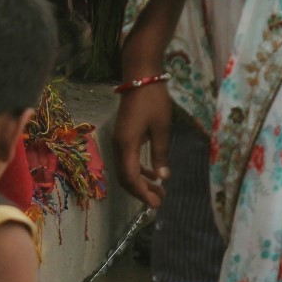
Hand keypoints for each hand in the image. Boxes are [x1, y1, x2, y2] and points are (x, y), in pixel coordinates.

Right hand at [111, 83, 171, 207]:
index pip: (130, 177)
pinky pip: (128, 160)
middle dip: (141, 191)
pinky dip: (139, 169)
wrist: (140, 77)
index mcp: (126, 145)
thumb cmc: (153, 101)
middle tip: (159, 201)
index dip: (142, 193)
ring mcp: (118, 141)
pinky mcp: (123, 137)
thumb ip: (160, 154)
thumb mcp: (161, 129)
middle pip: (125, 177)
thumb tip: (163, 178)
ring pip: (126, 170)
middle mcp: (118, 146)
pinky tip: (153, 174)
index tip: (156, 204)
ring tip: (160, 191)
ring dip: (141, 182)